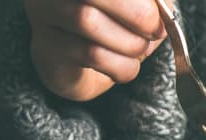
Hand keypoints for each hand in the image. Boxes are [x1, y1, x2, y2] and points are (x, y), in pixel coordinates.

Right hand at [24, 0, 168, 101]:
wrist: (84, 63)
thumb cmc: (119, 24)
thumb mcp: (142, 4)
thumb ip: (154, 1)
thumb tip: (163, 8)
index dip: (142, 2)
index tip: (159, 14)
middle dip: (137, 14)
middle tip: (154, 32)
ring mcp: (42, 12)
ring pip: (86, 20)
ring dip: (130, 44)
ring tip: (138, 51)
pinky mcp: (46, 48)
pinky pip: (90, 54)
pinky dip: (122, 67)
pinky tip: (124, 67)